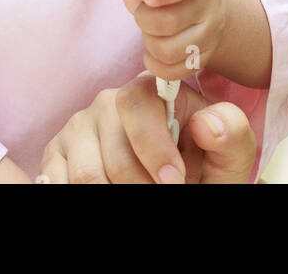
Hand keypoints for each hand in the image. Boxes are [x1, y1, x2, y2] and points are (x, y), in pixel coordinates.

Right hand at [37, 71, 256, 183]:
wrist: (175, 184)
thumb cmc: (200, 167)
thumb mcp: (227, 153)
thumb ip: (231, 132)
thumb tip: (205, 123)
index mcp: (149, 90)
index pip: (136, 105)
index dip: (154, 148)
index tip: (175, 181)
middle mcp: (107, 103)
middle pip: (113, 153)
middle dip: (141, 186)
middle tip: (158, 197)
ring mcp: (77, 129)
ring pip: (86, 175)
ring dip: (115, 195)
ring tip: (137, 197)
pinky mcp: (55, 156)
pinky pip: (58, 183)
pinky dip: (82, 196)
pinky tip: (108, 194)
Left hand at [121, 0, 226, 79]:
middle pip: (169, 22)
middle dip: (144, 19)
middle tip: (143, 11)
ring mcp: (212, 30)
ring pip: (169, 51)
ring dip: (149, 42)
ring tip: (150, 29)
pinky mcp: (205, 56)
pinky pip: (173, 72)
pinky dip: (155, 63)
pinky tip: (153, 48)